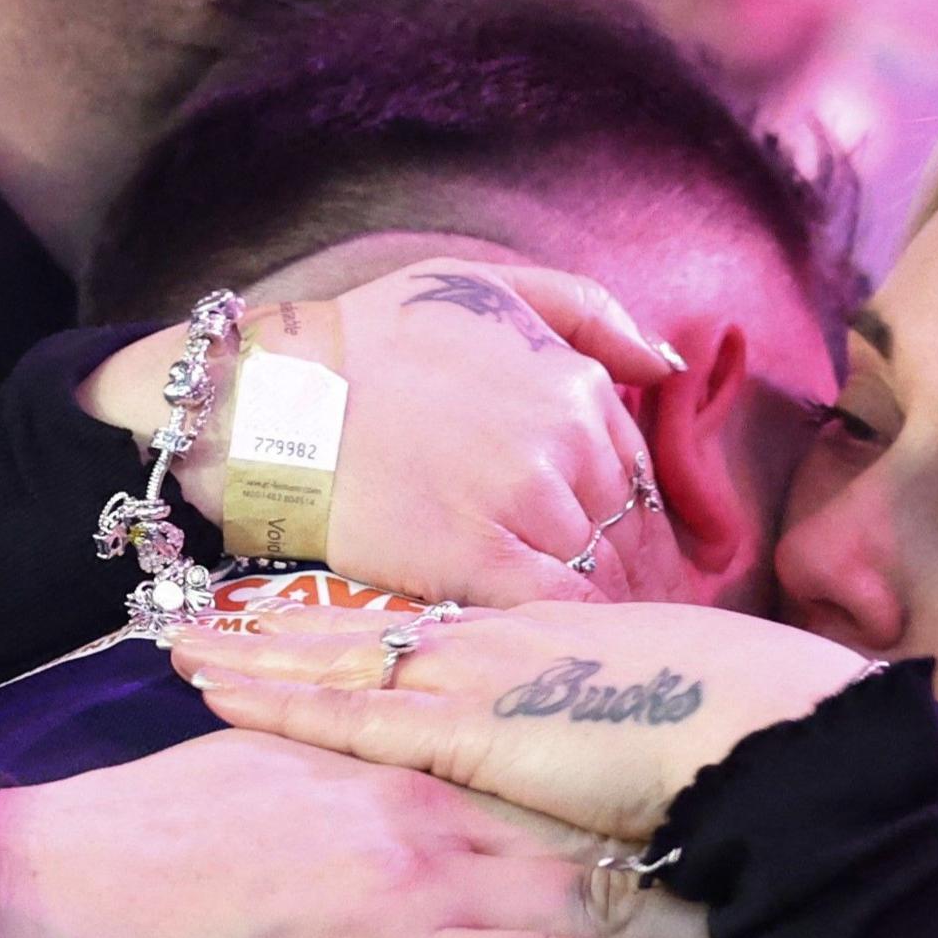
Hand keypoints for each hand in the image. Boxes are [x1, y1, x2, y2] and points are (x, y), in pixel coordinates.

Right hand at [0, 730, 753, 937]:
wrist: (26, 916)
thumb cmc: (144, 835)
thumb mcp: (272, 759)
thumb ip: (372, 748)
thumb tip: (441, 724)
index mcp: (405, 789)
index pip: (575, 807)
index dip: (680, 832)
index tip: (763, 843)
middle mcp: (418, 866)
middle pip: (605, 894)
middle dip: (720, 927)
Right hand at [84, 261, 683, 605]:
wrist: (273, 399)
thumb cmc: (372, 336)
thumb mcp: (486, 286)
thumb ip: (588, 313)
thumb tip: (663, 362)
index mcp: (573, 383)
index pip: (637, 471)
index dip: (641, 522)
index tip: (641, 558)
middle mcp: (562, 440)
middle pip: (627, 530)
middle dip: (638, 575)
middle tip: (638, 617)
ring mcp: (524, 502)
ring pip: (602, 574)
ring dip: (611, 609)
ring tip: (606, 647)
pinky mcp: (480, 559)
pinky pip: (558, 608)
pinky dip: (574, 631)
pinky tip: (566, 651)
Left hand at [173, 600, 875, 844]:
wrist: (791, 746)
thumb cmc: (760, 735)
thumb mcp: (680, 714)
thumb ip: (623, 724)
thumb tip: (607, 745)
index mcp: (558, 636)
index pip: (434, 622)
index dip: (359, 615)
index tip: (295, 606)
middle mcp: (509, 642)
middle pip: (372, 626)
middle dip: (286, 623)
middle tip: (197, 610)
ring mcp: (489, 681)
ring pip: (344, 658)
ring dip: (259, 653)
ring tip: (178, 641)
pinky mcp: (477, 734)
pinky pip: (355, 716)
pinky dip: (282, 704)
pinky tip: (219, 692)